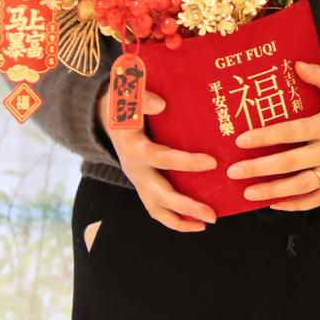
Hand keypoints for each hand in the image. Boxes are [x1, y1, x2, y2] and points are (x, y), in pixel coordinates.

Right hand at [98, 82, 217, 231]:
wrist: (107, 118)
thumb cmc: (124, 104)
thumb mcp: (127, 95)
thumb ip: (142, 98)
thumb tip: (161, 104)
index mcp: (134, 148)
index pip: (161, 158)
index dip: (186, 162)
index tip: (212, 162)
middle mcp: (135, 170)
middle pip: (160, 194)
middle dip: (187, 206)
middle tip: (212, 213)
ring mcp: (138, 181)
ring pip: (157, 209)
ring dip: (182, 219)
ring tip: (208, 222)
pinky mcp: (142, 187)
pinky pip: (157, 210)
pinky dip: (175, 221)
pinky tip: (196, 224)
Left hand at [225, 60, 319, 210]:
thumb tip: (295, 65)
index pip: (292, 132)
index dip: (265, 137)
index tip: (241, 140)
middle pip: (290, 163)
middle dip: (259, 168)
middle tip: (234, 171)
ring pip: (301, 186)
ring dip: (272, 191)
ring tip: (248, 193)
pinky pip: (315, 200)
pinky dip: (294, 205)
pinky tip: (273, 204)